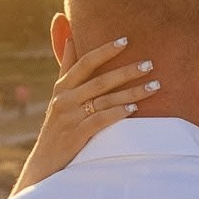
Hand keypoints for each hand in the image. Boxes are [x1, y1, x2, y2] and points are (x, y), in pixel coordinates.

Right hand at [10, 36, 157, 190]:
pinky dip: (117, 113)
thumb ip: (67, 67)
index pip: (84, 63)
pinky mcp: (75, 136)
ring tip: (154, 86)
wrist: (44, 163)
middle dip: (126, 71)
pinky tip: (134, 109)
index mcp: (62, 87)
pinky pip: (100, 121)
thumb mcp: (59, 96)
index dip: (104, 51)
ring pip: (104, 100)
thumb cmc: (58, 126)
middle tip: (149, 64)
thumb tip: (71, 35)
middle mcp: (64, 100)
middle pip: (99, 80)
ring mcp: (69, 118)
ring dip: (131, 92)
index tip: (126, 40)